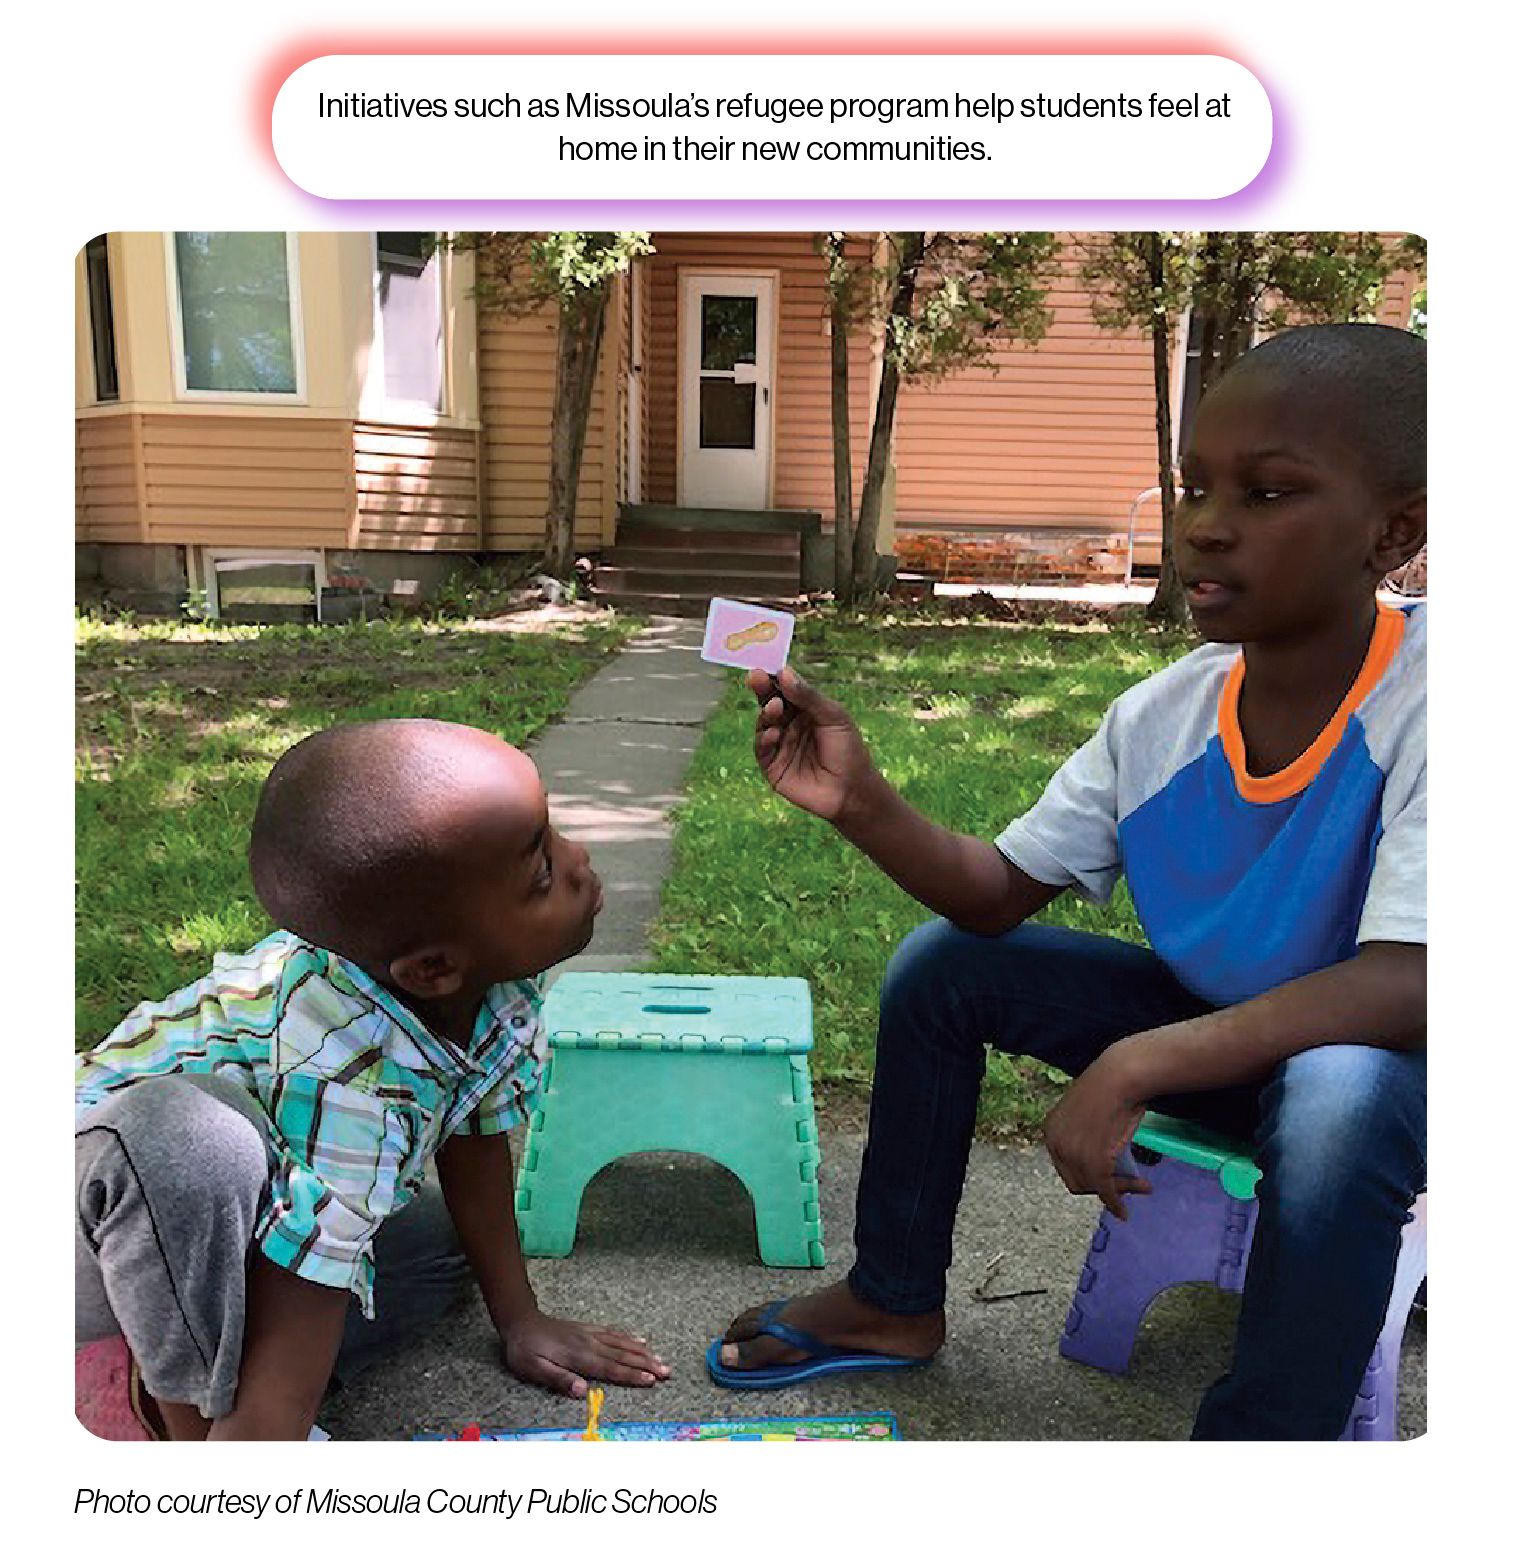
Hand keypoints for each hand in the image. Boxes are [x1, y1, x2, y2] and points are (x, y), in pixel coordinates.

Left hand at [498, 1311, 670, 1397]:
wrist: (520, 1321)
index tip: (651, 1380)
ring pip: (622, 1343)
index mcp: (578, 1356)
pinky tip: (640, 1340)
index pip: (609, 1368)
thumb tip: (581, 1391)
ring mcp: (590, 1334)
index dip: (631, 1375)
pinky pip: (614, 1332)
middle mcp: (589, 1343)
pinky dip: (629, 1337)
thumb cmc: (525, 1350)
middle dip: (646, 1364)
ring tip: (661, 1359)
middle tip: (667, 1371)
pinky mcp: (588, 1329)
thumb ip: (558, 1379)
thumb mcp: (533, 1368)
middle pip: (622, 1355)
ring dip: (643, 1352)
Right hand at [746, 666, 876, 824]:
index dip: (774, 677)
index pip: (785, 689)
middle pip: (769, 703)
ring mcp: (780, 745)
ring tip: (774, 708)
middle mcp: (789, 725)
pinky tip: (773, 734)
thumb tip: (784, 672)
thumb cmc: (848, 750)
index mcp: (804, 710)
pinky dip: (764, 739)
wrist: (852, 790)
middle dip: (762, 689)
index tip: (765, 665)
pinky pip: (762, 749)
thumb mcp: (833, 716)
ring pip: (763, 724)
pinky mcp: (773, 767)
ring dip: (765, 714)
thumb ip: (808, 696)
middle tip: (756, 677)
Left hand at [1042, 1051, 1151, 1219]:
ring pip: (1094, 1187)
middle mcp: (1056, 1143)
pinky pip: (1105, 1190)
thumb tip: (1098, 1162)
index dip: (1086, 1176)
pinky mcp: (1095, 1161)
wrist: (1120, 1076)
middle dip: (1102, 1186)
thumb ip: (1085, 1137)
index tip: (1108, 1177)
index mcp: (1050, 1130)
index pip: (1064, 1166)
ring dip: (1118, 1192)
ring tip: (1142, 1187)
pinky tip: (1123, 1213)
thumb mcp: (1088, 1115)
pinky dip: (1115, 1204)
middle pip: (1076, 1180)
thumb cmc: (1111, 1089)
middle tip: (1127, 1184)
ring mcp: (1074, 1154)